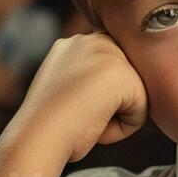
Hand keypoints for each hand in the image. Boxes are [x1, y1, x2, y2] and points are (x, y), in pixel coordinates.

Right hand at [13, 32, 148, 163]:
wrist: (36, 136)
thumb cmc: (46, 126)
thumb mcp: (64, 91)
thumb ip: (86, 82)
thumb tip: (110, 90)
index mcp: (76, 43)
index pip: (111, 75)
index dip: (96, 102)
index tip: (72, 109)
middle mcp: (94, 40)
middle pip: (127, 84)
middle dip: (108, 107)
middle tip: (77, 115)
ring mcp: (110, 54)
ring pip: (136, 97)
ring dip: (114, 117)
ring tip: (84, 118)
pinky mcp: (124, 75)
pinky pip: (141, 111)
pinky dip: (122, 129)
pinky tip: (94, 124)